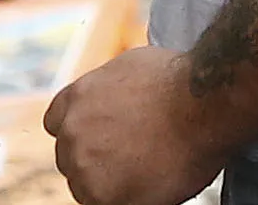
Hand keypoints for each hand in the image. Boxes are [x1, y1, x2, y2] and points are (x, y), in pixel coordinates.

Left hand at [45, 45, 222, 204]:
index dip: (80, 132)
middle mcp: (72, 131)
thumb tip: (107, 99)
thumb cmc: (178, 82)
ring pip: (84, 186)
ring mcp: (84, 165)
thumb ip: (105, 89)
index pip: (56, 123)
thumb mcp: (128, 67)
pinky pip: (103, 204)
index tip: (98, 137)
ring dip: (107, 182)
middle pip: (70, 157)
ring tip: (144, 167)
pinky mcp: (101, 197)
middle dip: (93, 158)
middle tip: (128, 155)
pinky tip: (147, 182)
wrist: (202, 104)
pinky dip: (123, 199)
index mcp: (76, 97)